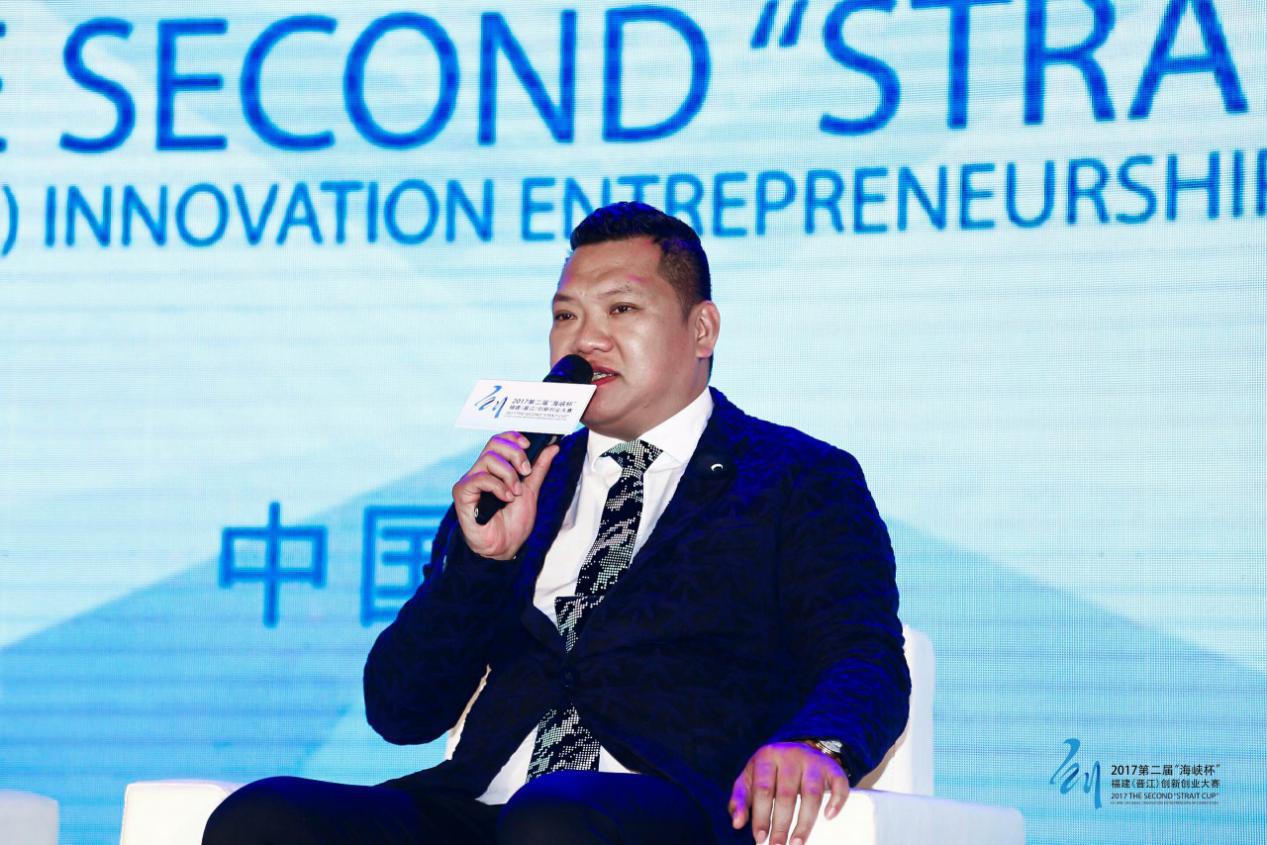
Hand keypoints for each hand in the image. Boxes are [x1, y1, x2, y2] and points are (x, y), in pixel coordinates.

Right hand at [452, 432, 559, 559]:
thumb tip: (552, 447)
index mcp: (495, 469)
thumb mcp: (532, 491)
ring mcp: (470, 481)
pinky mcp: (462, 492)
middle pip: (493, 444)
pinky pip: (480, 478)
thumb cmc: (513, 523)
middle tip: (526, 471)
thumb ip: (539, 469)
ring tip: (515, 493)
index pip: (499, 440)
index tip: (528, 445)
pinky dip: (498, 487)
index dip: (513, 437)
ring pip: (489, 459)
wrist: (504, 548)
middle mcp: (480, 471)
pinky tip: (505, 498)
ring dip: (509, 475)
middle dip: (515, 454)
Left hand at [729, 742, 849, 844]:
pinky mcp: (832, 768)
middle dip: (781, 824)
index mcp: (767, 756)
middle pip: (787, 794)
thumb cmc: (768, 772)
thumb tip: (737, 824)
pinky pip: (839, 784)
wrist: (797, 748)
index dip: (761, 816)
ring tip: (797, 842)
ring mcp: (813, 760)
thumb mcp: (749, 779)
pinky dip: (837, 801)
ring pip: (812, 794)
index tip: (760, 838)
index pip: (763, 790)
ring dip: (805, 822)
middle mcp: (791, 756)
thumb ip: (740, 800)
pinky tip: (829, 817)